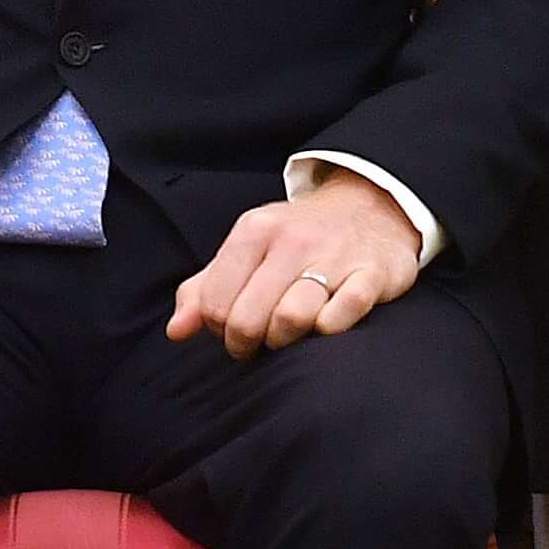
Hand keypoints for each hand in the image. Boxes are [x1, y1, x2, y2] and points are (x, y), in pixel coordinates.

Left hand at [167, 171, 422, 357]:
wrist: (372, 206)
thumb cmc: (298, 239)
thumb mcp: (247, 249)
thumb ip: (205, 288)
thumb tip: (176, 331)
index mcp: (255, 230)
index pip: (214, 302)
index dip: (218, 328)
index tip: (232, 328)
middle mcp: (292, 240)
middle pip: (247, 318)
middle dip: (246, 343)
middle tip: (256, 342)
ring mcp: (335, 256)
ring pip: (291, 319)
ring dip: (284, 339)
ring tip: (287, 334)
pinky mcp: (372, 274)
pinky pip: (342, 315)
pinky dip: (329, 328)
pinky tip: (325, 324)